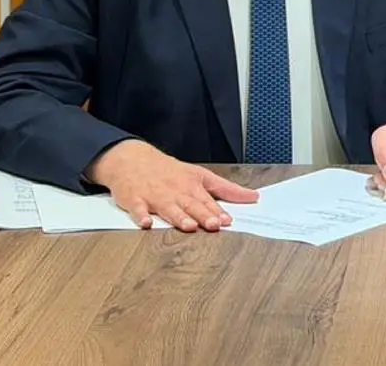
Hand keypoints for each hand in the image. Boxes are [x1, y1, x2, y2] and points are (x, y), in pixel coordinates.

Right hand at [85, 140, 259, 231]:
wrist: (132, 159)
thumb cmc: (169, 171)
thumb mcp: (199, 175)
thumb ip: (226, 189)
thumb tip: (253, 197)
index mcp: (191, 185)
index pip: (207, 200)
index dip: (218, 211)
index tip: (228, 221)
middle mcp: (175, 191)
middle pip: (191, 204)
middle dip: (203, 215)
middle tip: (214, 225)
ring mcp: (155, 195)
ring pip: (168, 208)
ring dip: (178, 217)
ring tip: (188, 226)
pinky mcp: (135, 200)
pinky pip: (137, 209)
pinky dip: (141, 216)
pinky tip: (146, 223)